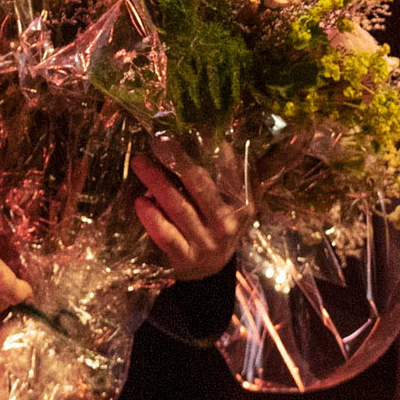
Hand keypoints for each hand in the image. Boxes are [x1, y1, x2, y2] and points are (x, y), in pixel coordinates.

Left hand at [131, 134, 246, 280]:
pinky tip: (140, 202)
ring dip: (157, 183)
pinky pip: (166, 236)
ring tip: (140, 162)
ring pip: (179, 208)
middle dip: (178, 160)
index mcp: (244, 205)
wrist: (210, 275)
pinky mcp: (185, 258)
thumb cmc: (220, 227)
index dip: (215, 147)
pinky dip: (152, 219)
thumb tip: (260, 141)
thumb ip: (248, 174)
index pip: (231, 171)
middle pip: (200, 186)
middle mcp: (227, 223)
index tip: (197, 124)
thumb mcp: (241, 204)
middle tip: (159, 139)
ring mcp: (206, 242)